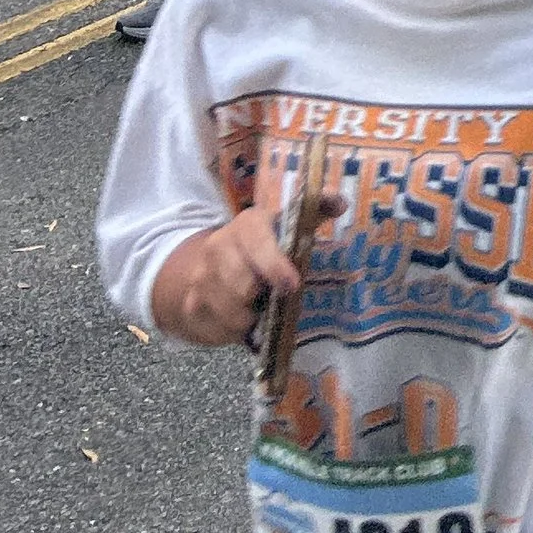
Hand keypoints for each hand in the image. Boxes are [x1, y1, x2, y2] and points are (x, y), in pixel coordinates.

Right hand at [153, 204, 302, 346]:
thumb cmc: (260, 248)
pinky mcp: (192, 306)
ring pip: (233, 311)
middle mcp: (217, 247)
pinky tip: (241, 315)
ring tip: (258, 304)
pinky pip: (222, 329)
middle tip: (272, 294)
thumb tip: (340, 203)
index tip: (292, 284)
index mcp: (246, 224)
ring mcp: (200, 278)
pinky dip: (237, 328)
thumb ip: (315, 211)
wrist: (203, 269)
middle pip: (243, 284)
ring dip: (251, 315)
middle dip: (262, 295)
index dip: (273, 264)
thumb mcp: (286, 225)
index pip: (256, 240)